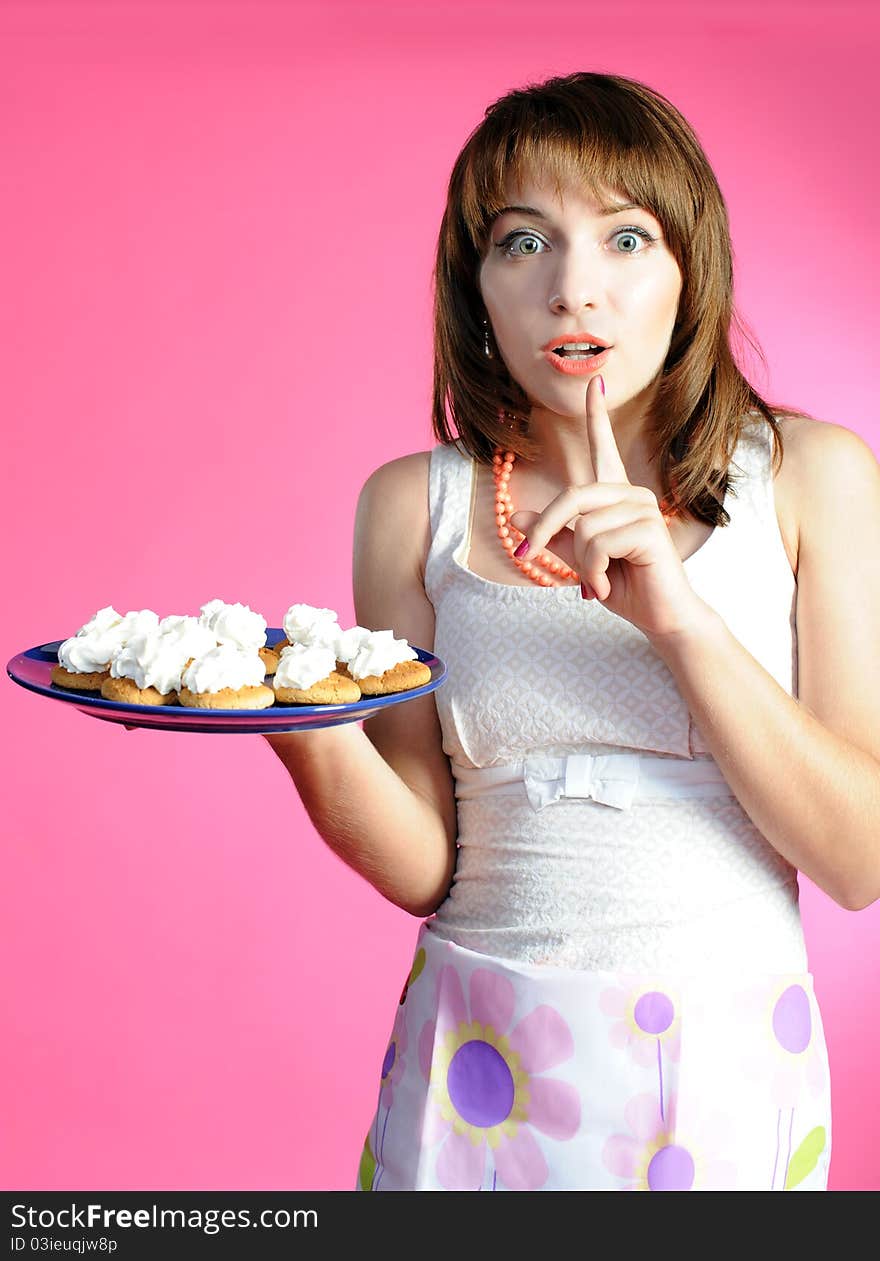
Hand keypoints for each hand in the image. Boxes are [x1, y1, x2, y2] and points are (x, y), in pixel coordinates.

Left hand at [509, 376, 707, 640]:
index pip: (602, 449)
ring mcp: (643, 508)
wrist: (661, 617)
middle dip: (543, 530)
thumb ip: (552, 536)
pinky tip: (607, 585)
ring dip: (579, 563)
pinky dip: (592, 572)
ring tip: (596, 582)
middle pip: (571, 496)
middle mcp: (632, 494)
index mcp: (615, 497)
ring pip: (582, 526)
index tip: (595, 383)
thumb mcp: (580, 561)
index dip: (596, 417)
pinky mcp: (649, 529)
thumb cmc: (624, 587)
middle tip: (529, 559)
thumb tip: (515, 515)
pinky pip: (597, 543)